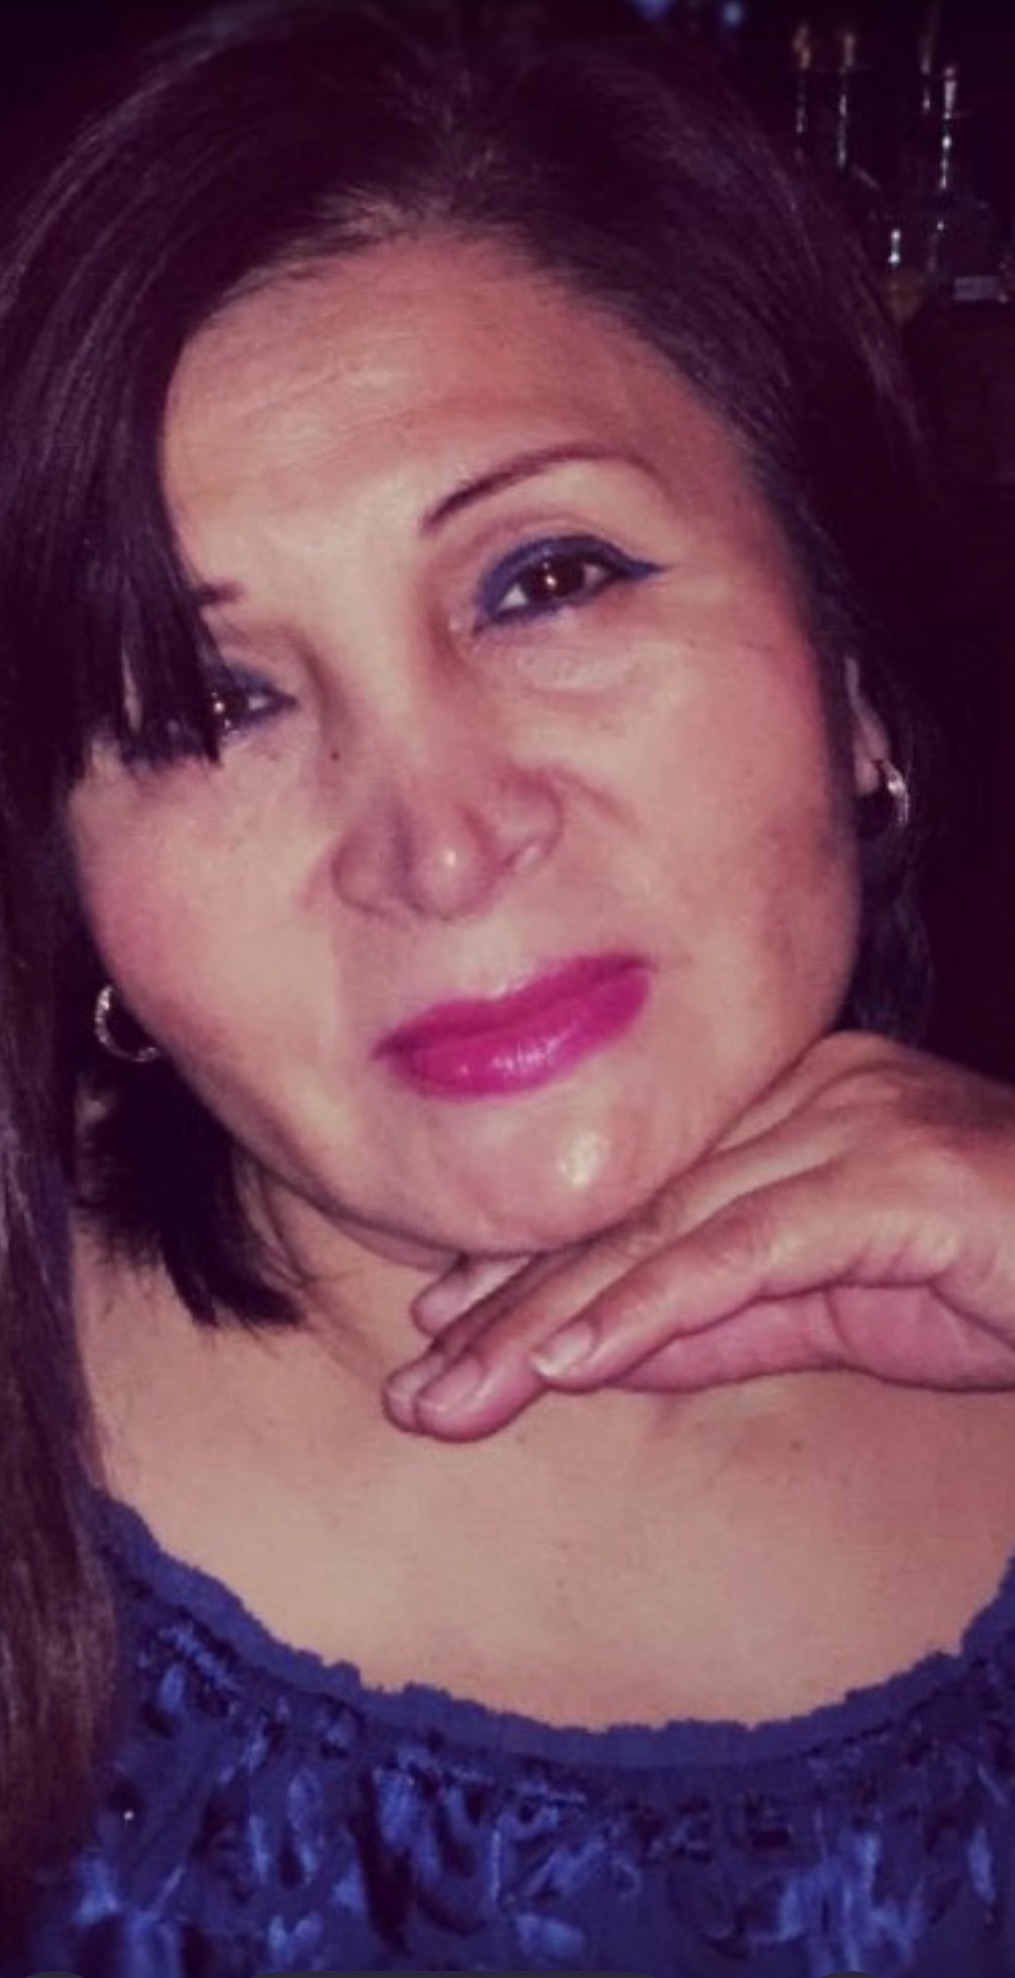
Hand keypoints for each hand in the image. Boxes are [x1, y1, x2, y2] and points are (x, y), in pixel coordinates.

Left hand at [384, 1032, 1014, 1438]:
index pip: (637, 1192)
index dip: (532, 1263)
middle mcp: (808, 1093)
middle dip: (515, 1300)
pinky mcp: (892, 1178)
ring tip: (463, 1388)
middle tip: (420, 1386)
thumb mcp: (827, 1311)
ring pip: (669, 1224)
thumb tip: (587, 1342)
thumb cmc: (994, 1277)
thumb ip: (714, 1314)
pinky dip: (654, 1304)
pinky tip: (570, 1358)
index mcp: (788, 1105)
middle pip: (633, 1205)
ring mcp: (851, 1123)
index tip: (442, 1331)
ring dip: (555, 1315)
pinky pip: (747, 1247)